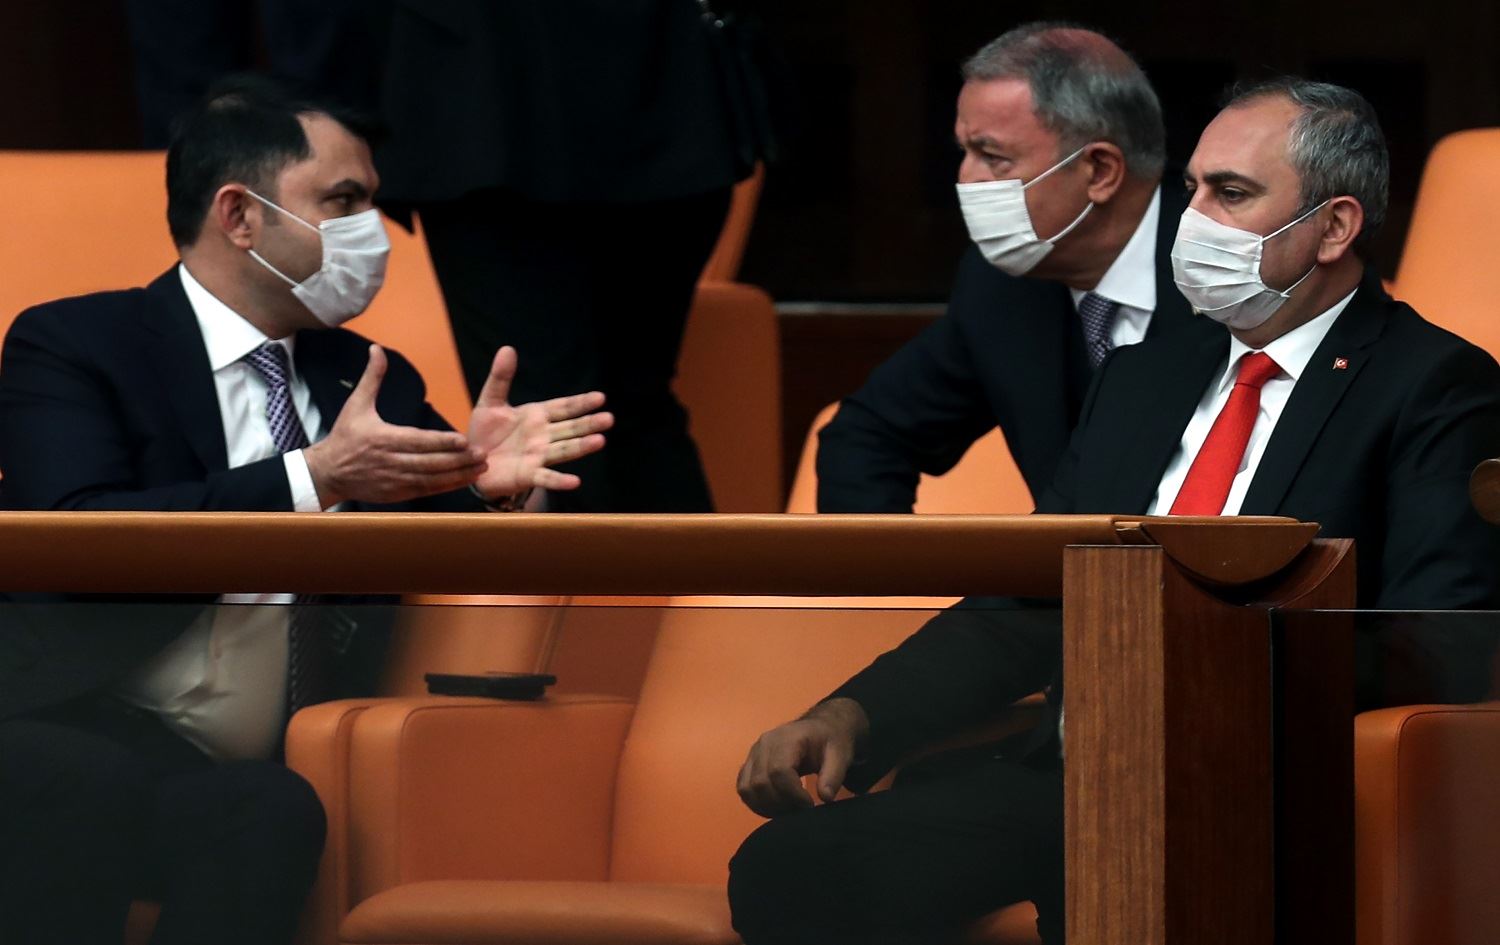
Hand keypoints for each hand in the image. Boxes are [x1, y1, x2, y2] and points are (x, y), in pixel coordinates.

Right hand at [304, 345, 486, 506]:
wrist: (328, 472)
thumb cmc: (345, 436)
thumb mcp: (356, 404)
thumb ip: (373, 378)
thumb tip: (377, 349)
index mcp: (383, 439)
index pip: (418, 441)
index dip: (441, 442)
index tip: (463, 439)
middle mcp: (390, 461)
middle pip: (429, 463)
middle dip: (458, 460)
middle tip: (482, 454)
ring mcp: (394, 480)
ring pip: (432, 479)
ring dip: (458, 475)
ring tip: (481, 468)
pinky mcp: (397, 494)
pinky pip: (426, 491)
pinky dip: (447, 487)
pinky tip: (465, 480)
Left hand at [467, 346, 612, 498]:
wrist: (471, 462)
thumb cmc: (486, 432)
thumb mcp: (490, 401)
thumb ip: (500, 378)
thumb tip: (507, 348)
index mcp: (537, 416)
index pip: (563, 408)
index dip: (581, 403)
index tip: (600, 398)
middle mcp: (543, 436)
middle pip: (570, 428)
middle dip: (588, 423)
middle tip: (609, 419)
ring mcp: (538, 456)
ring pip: (564, 450)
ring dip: (581, 446)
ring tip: (600, 441)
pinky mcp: (528, 474)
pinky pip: (545, 477)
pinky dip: (559, 480)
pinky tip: (574, 482)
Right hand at [736, 698, 869, 816]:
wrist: (819, 729)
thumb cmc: (829, 741)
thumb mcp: (840, 755)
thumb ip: (833, 776)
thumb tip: (825, 797)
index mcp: (787, 738)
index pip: (778, 771)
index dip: (792, 794)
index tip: (809, 804)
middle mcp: (764, 745)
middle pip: (761, 783)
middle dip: (781, 804)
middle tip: (800, 810)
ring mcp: (753, 754)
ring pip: (747, 788)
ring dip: (767, 807)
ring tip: (789, 810)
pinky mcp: (750, 764)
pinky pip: (744, 788)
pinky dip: (756, 803)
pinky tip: (776, 807)